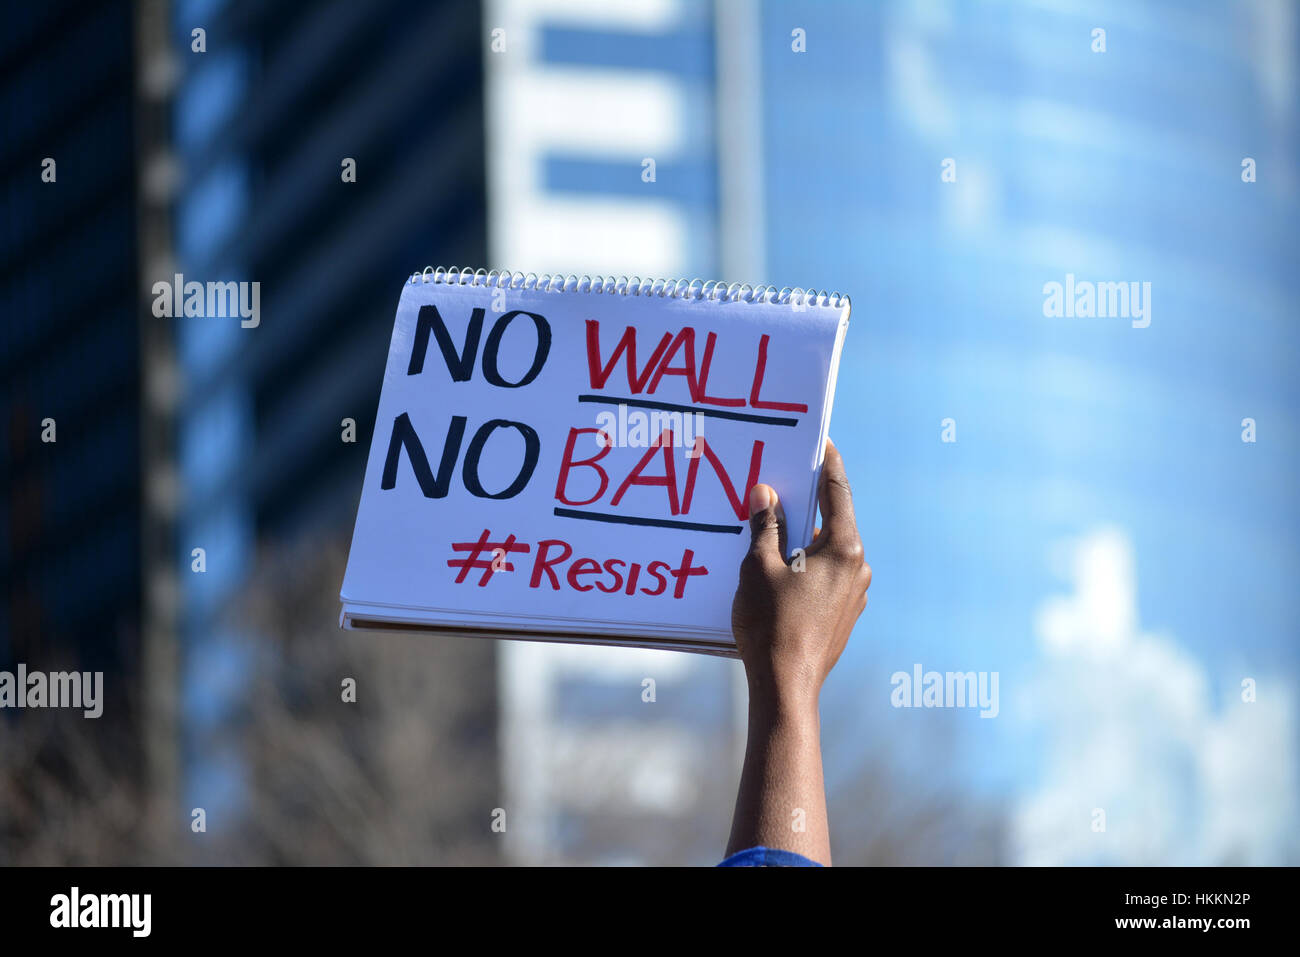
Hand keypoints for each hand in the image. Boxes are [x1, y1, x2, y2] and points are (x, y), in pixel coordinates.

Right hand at [730, 438, 870, 713]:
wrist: (786, 688)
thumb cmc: (771, 625)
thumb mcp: (758, 567)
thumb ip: (764, 526)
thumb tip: (765, 493)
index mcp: (844, 549)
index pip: (837, 491)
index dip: (827, 463)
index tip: (820, 440)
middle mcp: (857, 568)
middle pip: (831, 521)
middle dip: (806, 503)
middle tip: (781, 481)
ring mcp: (854, 594)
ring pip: (826, 551)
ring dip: (802, 538)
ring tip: (770, 528)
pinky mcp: (844, 615)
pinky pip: (824, 576)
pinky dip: (804, 564)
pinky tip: (777, 569)